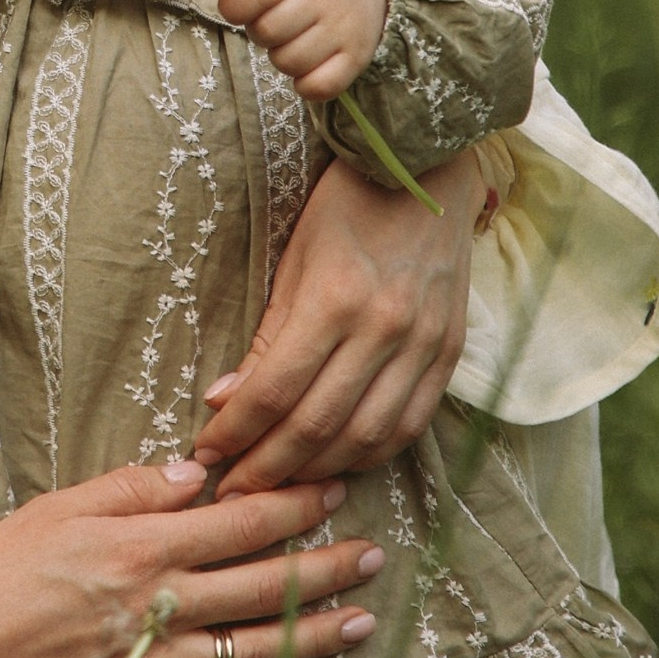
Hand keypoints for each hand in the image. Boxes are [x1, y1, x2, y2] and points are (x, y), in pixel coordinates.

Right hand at [0, 457, 382, 657]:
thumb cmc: (1, 569)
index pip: (239, 523)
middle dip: (326, 568)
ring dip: (316, 635)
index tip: (333, 489)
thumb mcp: (61, 506)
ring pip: (257, 649)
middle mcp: (161, 606)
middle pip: (264, 586)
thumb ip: (133, 487)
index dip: (293, 505)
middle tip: (374, 556)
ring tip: (362, 621)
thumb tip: (199, 473)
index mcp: (142, 548)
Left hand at [191, 147, 481, 496]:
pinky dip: (370, 455)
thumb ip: (266, 338)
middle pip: (317, 426)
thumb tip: (225, 401)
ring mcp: (425, 345)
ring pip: (365, 438)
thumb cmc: (347, 205)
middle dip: (268, 467)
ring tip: (279, 485)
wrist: (428, 169)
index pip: (274, 391)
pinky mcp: (450, 353)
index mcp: (335, 298)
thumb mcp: (294, 259)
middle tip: (234, 488)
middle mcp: (385, 329)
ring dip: (317, 472)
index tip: (208, 454)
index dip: (236, 433)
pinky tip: (337, 464)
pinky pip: (409, 426)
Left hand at [218, 0, 387, 99]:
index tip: (237, 8)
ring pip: (288, 63)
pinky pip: (317, 87)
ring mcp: (345, 26)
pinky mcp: (358, 57)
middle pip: (266, 31)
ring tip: (292, 38)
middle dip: (258, 31)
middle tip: (273, 21)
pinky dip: (305, 83)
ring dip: (280, 56)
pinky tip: (308, 63)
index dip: (233, 7)